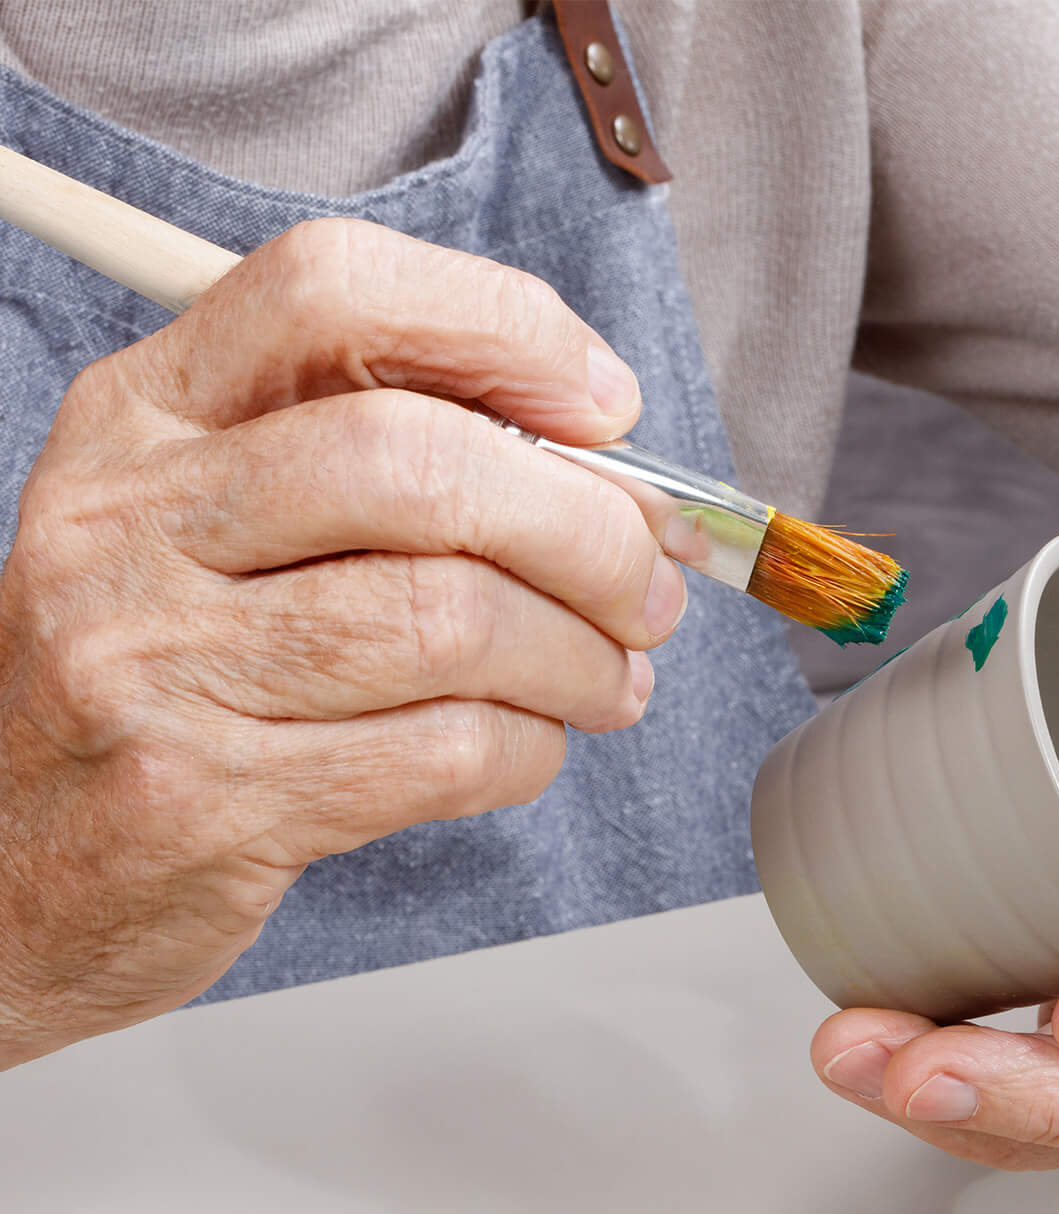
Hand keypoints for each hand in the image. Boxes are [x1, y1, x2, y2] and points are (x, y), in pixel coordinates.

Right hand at [0, 218, 686, 1067]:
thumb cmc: (149, 684)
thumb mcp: (205, 530)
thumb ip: (370, 472)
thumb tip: (603, 475)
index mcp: (143, 419)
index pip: (332, 293)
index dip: (504, 329)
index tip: (605, 409)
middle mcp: (135, 523)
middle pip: (420, 466)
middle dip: (587, 530)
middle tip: (648, 584)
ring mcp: (160, 665)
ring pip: (450, 618)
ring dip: (580, 654)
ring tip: (612, 676)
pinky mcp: (211, 800)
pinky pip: (442, 751)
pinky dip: (529, 748)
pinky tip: (530, 744)